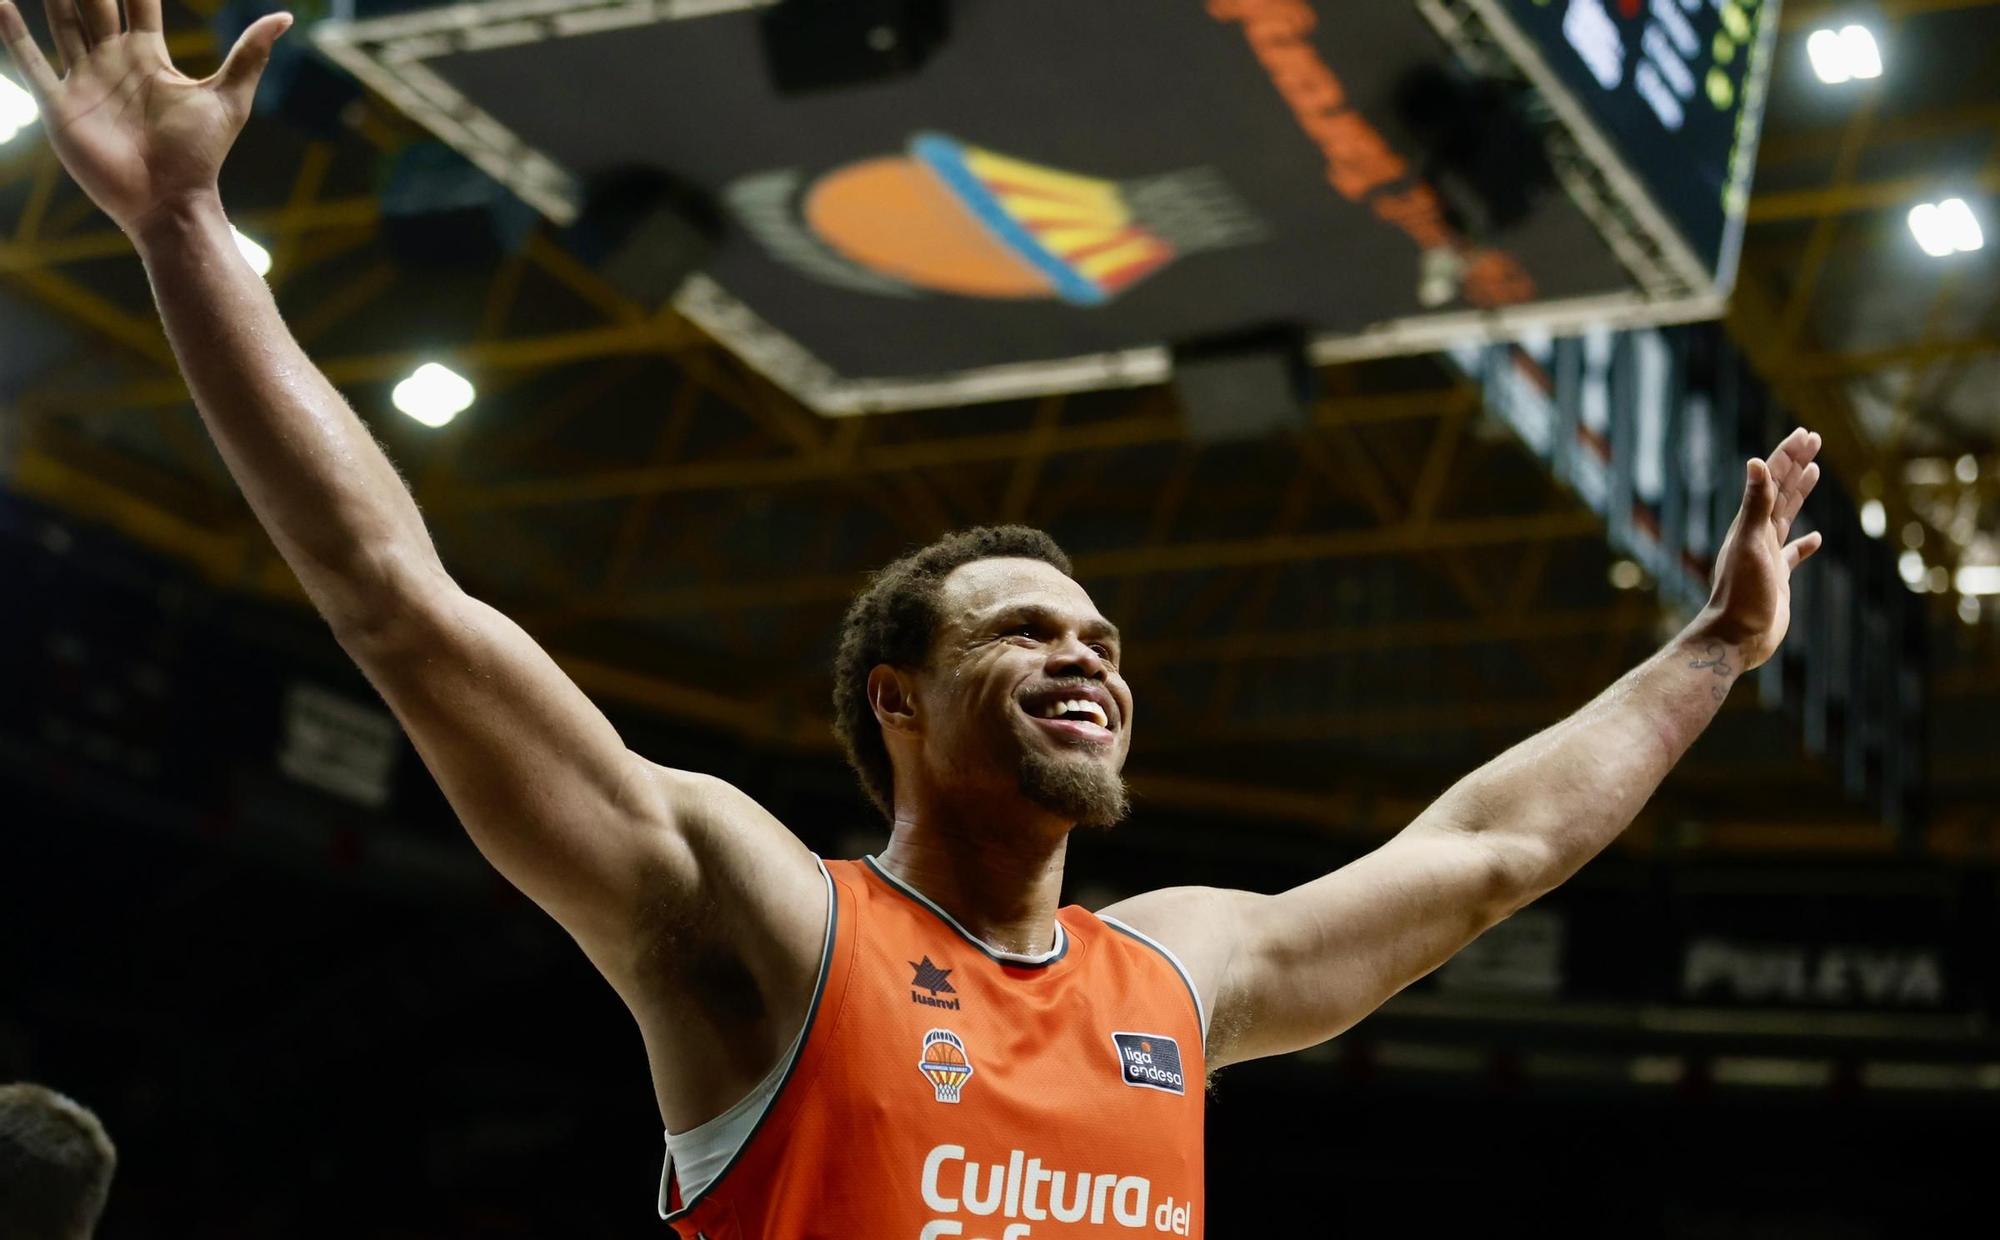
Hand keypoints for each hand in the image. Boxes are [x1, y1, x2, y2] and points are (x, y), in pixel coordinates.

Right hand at [0, 0, 289, 234]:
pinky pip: (31, 62)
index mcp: (148, 56)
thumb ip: (249, 54)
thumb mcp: (228, 98)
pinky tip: (2, 4)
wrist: (170, 200)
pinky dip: (14, 33)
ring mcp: (84, 81)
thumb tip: (285, 18)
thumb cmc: (201, 154)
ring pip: (62, 22)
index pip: (136, 1)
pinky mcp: (61, 106)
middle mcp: (112, 61)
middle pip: (94, 3)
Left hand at [1697, 427, 1824, 670]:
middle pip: (1780, 491)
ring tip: (1813, 472)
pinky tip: (1816, 538)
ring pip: (1786, 516)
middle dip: (1796, 464)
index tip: (1807, 435)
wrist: (1736, 637)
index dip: (1788, 456)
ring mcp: (1767, 556)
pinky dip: (1805, 544)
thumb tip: (1755, 462)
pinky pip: (1793, 554)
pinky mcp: (1777, 578)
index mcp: (1750, 524)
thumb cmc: (1741, 593)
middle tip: (1814, 440)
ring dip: (1799, 492)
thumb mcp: (1750, 544)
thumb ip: (1755, 505)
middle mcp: (1757, 535)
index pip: (1772, 480)